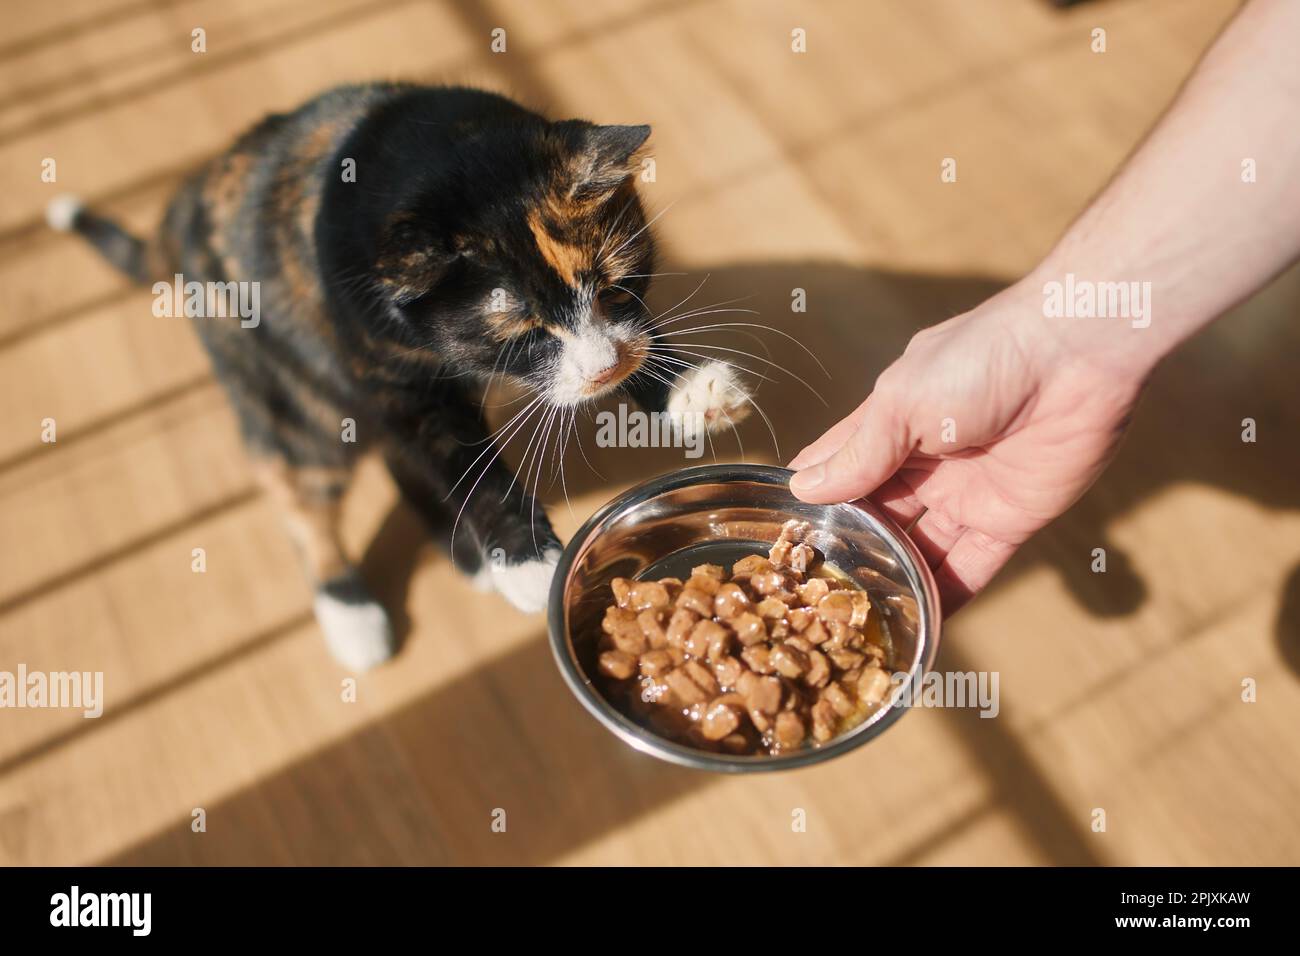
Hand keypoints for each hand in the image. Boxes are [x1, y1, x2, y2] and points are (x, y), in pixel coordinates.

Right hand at [788, 286, 1143, 613]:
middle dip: (849, 552)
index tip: (777, 540)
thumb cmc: (980, 361)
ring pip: (919, 551)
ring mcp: (964, 496)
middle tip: (812, 597)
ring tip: (857, 624)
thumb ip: (859, 453)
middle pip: (877, 519)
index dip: (810, 500)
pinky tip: (920, 632)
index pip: (839, 469)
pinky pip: (970, 569)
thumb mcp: (902, 403)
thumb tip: (804, 490)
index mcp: (890, 427)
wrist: (1078, 356)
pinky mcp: (1009, 521)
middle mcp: (922, 466)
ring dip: (894, 583)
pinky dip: (946, 600)